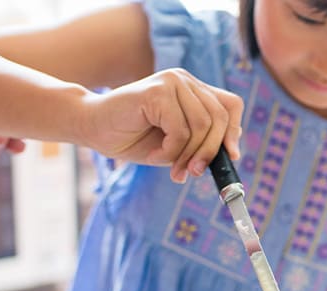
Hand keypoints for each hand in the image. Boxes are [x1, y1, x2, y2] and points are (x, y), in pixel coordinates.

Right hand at [80, 69, 242, 182]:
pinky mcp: (157, 91)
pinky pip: (180, 131)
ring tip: (170, 167)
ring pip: (202, 126)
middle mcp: (185, 81)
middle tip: (191, 173)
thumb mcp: (175, 144)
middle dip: (208, 153)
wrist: (92, 128)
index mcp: (193, 90)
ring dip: (187, 155)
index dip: (234, 132)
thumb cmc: (132, 138)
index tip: (230, 157)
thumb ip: (200, 144)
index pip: (230, 105)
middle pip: (219, 119)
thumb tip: (230, 156)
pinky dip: (170, 152)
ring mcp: (171, 82)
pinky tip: (154, 156)